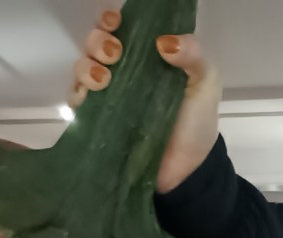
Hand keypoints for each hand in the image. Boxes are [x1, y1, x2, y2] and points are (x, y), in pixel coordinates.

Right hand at [71, 8, 221, 192]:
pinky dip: (78, 93)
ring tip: (105, 78)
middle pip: (95, 44)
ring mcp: (108, 98)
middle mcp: (123, 73)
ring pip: (82, 68)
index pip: (120, 28)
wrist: (188, 171)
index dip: (110, 20)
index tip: (116, 22)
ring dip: (87, 66)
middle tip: (114, 53)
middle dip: (98, 41)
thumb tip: (163, 41)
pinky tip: (92, 95)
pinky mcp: (97, 122)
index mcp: (146, 57)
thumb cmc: (196, 125)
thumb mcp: (205, 83)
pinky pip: (77, 100)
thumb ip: (193, 54)